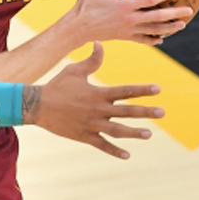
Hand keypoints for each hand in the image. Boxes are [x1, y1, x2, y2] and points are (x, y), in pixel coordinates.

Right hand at [23, 42, 163, 158]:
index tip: (158, 89)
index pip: (125, 91)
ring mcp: (91, 124)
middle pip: (126, 111)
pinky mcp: (84, 136)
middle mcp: (97, 109)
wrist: (36, 105)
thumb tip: (100, 44)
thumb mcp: (74, 70)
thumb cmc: (56, 86)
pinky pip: (102, 145)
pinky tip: (127, 155)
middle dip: (145, 112)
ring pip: (117, 130)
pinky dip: (114, 151)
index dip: (142, 89)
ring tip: (149, 134)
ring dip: (134, 133)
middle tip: (162, 113)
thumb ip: (91, 60)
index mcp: (97, 93)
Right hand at [70, 0, 192, 45]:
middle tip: (189, 10)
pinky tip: (162, 39)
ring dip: (169, 28)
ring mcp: (129, 29)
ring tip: (182, 25)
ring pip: (154, 31)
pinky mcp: (125, 36)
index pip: (149, 0)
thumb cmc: (85, 4)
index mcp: (125, 5)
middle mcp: (130, 19)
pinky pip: (143, 39)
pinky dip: (153, 39)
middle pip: (157, 18)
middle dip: (174, 14)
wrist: (77, 28)